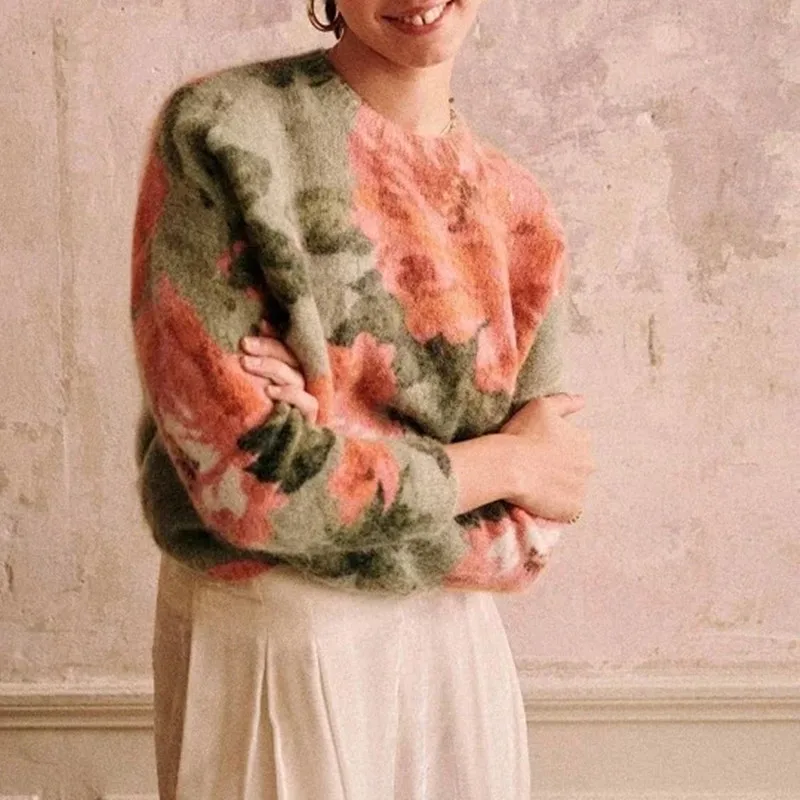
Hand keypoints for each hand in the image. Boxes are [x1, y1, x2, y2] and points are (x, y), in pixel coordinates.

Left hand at [239, 321, 318, 424]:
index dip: (275, 337)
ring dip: (270, 367)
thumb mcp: (250, 388)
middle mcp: (302, 382)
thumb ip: (253, 366)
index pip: (287, 349)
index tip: (259, 325)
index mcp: (290, 371)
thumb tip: (246, 337)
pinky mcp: (310, 417)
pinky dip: (288, 394)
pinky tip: (269, 391)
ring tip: (246, 364)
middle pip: (291, 357)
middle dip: (267, 349)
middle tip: (244, 344)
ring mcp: (307, 398)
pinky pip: (306, 401)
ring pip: (294, 376)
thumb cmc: (255, 416)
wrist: (268, 451)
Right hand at [500, 393, 593, 522]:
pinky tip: (539, 497)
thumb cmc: (522, 433)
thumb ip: (565, 402)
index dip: (556, 446)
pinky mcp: (572, 510)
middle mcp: (588, 465)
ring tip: (536, 483)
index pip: (576, 443)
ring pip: (572, 487)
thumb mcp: (542, 406)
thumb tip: (583, 401)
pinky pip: (567, 508)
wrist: (507, 466)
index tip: (539, 449)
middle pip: (577, 466)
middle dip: (561, 467)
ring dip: (559, 485)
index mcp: (583, 440)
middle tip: (536, 467)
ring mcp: (581, 489)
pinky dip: (556, 505)